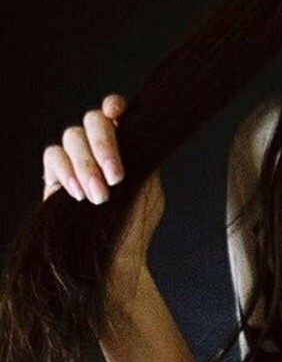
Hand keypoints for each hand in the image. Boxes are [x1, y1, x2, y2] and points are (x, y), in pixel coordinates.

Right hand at [41, 94, 164, 282]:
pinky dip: (65, 171)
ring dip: (86, 165)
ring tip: (99, 196)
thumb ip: (142, 157)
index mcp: (125, 144)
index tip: (117, 113)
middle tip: (116, 178)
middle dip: (104, 146)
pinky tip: (78, 192)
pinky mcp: (54, 174)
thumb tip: (138, 134)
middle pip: (92, 120)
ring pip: (71, 137)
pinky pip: (53, 156)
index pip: (115, 112)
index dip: (114, 106)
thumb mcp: (149, 187)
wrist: (117, 255)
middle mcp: (98, 146)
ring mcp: (75, 157)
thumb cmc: (136, 223)